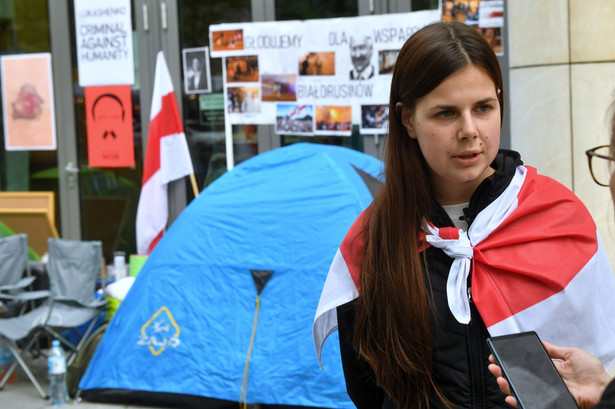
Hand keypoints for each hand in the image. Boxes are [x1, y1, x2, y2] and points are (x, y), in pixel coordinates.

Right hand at [488, 343, 612, 408]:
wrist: (603, 389)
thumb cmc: (592, 373)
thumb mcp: (572, 354)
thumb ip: (554, 350)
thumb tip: (539, 342)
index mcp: (548, 370)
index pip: (524, 367)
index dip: (510, 362)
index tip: (498, 356)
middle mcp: (544, 382)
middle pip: (518, 379)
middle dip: (502, 373)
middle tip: (494, 367)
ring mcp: (545, 393)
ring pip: (520, 390)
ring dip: (506, 385)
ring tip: (500, 378)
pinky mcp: (549, 402)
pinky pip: (530, 403)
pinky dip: (518, 401)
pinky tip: (510, 395)